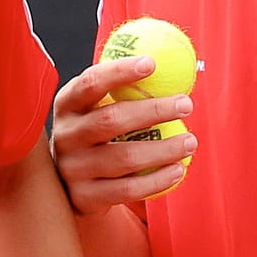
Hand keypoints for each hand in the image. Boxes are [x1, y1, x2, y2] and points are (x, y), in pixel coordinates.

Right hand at [50, 57, 196, 216]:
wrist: (70, 185)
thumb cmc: (95, 136)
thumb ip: (120, 89)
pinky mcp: (84, 196)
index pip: (90, 83)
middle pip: (110, 120)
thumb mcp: (95, 109)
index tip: (152, 64)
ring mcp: (72, 168)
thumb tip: (166, 60)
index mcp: (67, 105)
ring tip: (190, 141)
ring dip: (163, 148)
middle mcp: (65, 135)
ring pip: (123, 158)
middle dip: (153, 110)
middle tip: (186, 104)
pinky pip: (127, 189)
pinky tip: (179, 170)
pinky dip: (157, 180)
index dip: (119, 72)